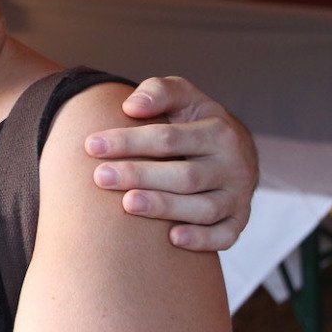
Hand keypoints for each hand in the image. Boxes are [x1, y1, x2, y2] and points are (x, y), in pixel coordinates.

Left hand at [84, 75, 257, 251]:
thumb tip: (131, 107)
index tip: (92, 145)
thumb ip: (158, 92)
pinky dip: (202, 239)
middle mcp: (233, 165)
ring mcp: (238, 196)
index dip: (128, 142)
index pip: (168, 138)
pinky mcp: (239, 221)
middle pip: (185, 175)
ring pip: (204, 208)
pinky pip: (226, 236)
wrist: (234, 150)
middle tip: (101, 177)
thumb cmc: (193, 121)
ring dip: (165, 207)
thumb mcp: (182, 96)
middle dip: (140, 176)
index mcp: (219, 131)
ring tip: (127, 204)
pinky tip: (173, 239)